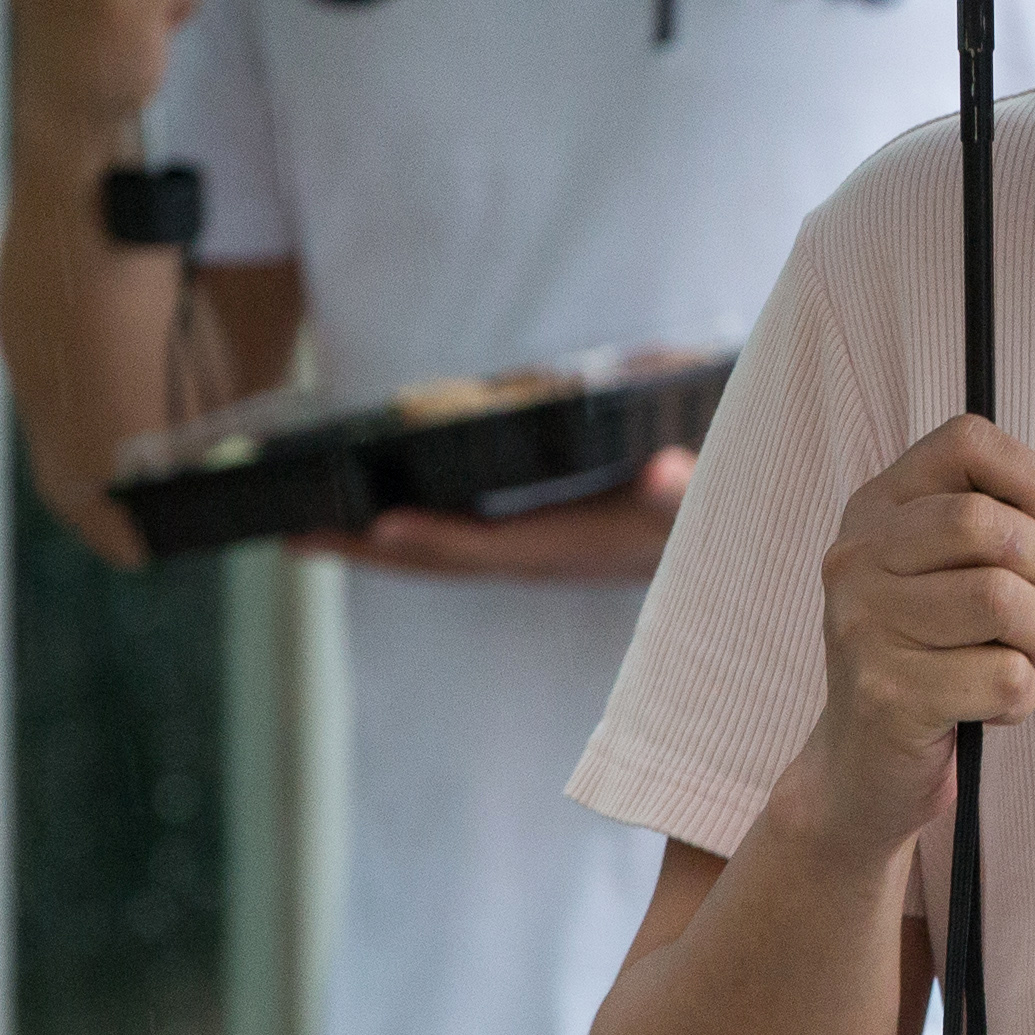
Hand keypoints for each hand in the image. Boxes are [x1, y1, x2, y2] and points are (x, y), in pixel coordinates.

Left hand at [302, 444, 689, 585]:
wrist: (741, 544)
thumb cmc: (724, 503)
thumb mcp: (713, 492)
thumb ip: (692, 490)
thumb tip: (665, 475)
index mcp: (587, 544)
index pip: (501, 545)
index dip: (443, 538)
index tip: (384, 527)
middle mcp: (556, 557)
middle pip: (449, 559)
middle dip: (372, 550)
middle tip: (293, 537)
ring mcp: (546, 553)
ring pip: (446, 555)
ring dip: (375, 547)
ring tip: (302, 532)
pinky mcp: (543, 543)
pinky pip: (462, 542)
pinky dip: (411, 533)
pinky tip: (371, 517)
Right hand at [789, 411, 1034, 852]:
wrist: (867, 768)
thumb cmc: (942, 652)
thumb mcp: (990, 563)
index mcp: (879, 507)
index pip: (966, 439)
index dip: (1031, 480)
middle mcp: (858, 557)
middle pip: (990, 524)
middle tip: (1030, 613)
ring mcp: (863, 625)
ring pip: (1003, 602)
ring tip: (1015, 660)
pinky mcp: (885, 694)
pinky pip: (1004, 677)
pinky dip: (1021, 699)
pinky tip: (989, 707)